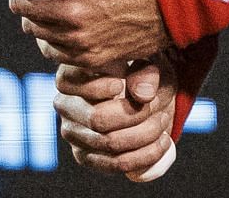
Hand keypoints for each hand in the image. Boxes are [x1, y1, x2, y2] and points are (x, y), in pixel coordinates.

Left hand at [7, 0, 168, 68]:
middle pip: (21, 7)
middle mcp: (70, 13)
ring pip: (35, 30)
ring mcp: (79, 40)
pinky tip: (72, 26)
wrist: (169, 2)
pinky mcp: (90, 58)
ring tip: (62, 6)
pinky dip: (56, 39)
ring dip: (41, 17)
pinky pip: (53, 51)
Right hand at [54, 58, 175, 180]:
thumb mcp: (144, 64)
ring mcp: (72, 134)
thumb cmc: (136, 72)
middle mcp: (64, 105)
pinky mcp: (85, 156)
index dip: (96, 86)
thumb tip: (143, 95)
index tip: (120, 83)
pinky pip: (116, 164)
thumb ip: (144, 74)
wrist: (139, 94)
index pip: (69, 84)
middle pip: (96, 119)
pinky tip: (164, 141)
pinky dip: (145, 155)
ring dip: (144, 135)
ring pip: (109, 143)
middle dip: (133, 115)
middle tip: (156, 105)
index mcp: (68, 76)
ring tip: (163, 121)